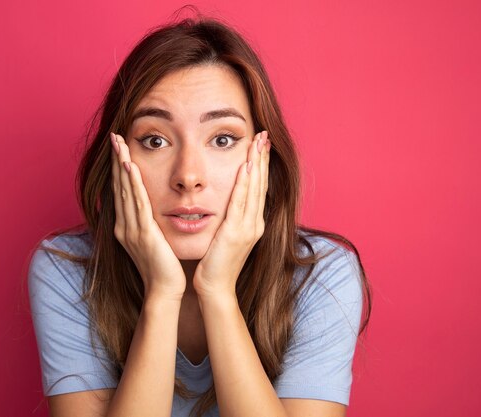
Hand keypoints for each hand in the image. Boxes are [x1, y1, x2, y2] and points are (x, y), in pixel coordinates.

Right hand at [111, 133, 185, 300]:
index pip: (122, 191)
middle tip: (115, 136)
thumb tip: (153, 209)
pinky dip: (133, 184)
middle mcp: (125, 225)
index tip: (119, 148)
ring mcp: (132, 229)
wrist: (164, 290)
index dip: (119, 168)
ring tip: (119, 143)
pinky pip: (137, 204)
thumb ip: (150, 223)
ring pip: (125, 190)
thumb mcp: (154, 240)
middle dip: (117, 160)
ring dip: (122, 165)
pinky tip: (130, 167)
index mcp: (127, 226)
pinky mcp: (143, 233)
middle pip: (119, 186)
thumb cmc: (163, 267)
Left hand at [193, 131, 270, 298]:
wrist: (215, 288)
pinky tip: (246, 167)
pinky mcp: (236, 232)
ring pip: (254, 189)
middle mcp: (254, 222)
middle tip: (264, 134)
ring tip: (259, 142)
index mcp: (252, 222)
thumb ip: (230, 219)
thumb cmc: (216, 264)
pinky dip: (245, 184)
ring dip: (257, 163)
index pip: (258, 187)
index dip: (260, 165)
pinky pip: (241, 203)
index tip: (261, 144)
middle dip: (262, 157)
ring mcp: (248, 227)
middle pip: (260, 183)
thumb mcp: (226, 237)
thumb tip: (227, 203)